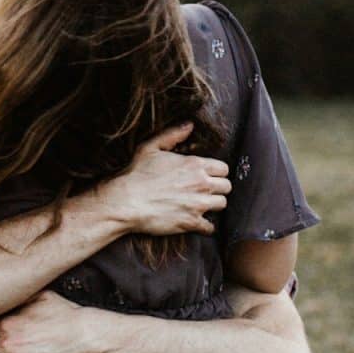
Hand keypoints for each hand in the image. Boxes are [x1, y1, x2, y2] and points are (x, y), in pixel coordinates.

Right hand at [100, 121, 230, 235]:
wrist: (126, 201)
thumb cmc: (136, 174)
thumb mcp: (151, 147)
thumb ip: (172, 135)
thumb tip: (189, 125)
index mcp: (194, 165)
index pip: (223, 169)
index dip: (217, 172)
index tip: (208, 176)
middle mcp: (201, 184)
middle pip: (226, 186)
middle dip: (218, 188)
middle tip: (206, 190)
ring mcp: (198, 204)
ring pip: (222, 204)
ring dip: (214, 204)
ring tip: (203, 205)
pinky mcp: (191, 222)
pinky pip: (210, 227)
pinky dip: (206, 226)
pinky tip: (198, 222)